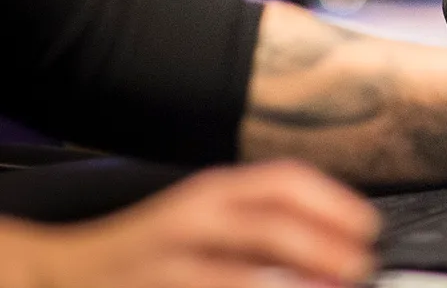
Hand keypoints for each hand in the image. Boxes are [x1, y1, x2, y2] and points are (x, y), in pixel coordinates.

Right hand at [0, 161, 377, 287]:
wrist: (65, 272)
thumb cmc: (158, 249)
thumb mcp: (211, 220)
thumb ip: (267, 227)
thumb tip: (340, 248)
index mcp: (214, 191)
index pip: (284, 181)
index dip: (334, 204)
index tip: (369, 228)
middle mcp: (191, 217)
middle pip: (270, 224)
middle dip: (324, 247)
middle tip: (360, 266)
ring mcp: (167, 262)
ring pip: (239, 273)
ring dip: (292, 281)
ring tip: (330, 287)